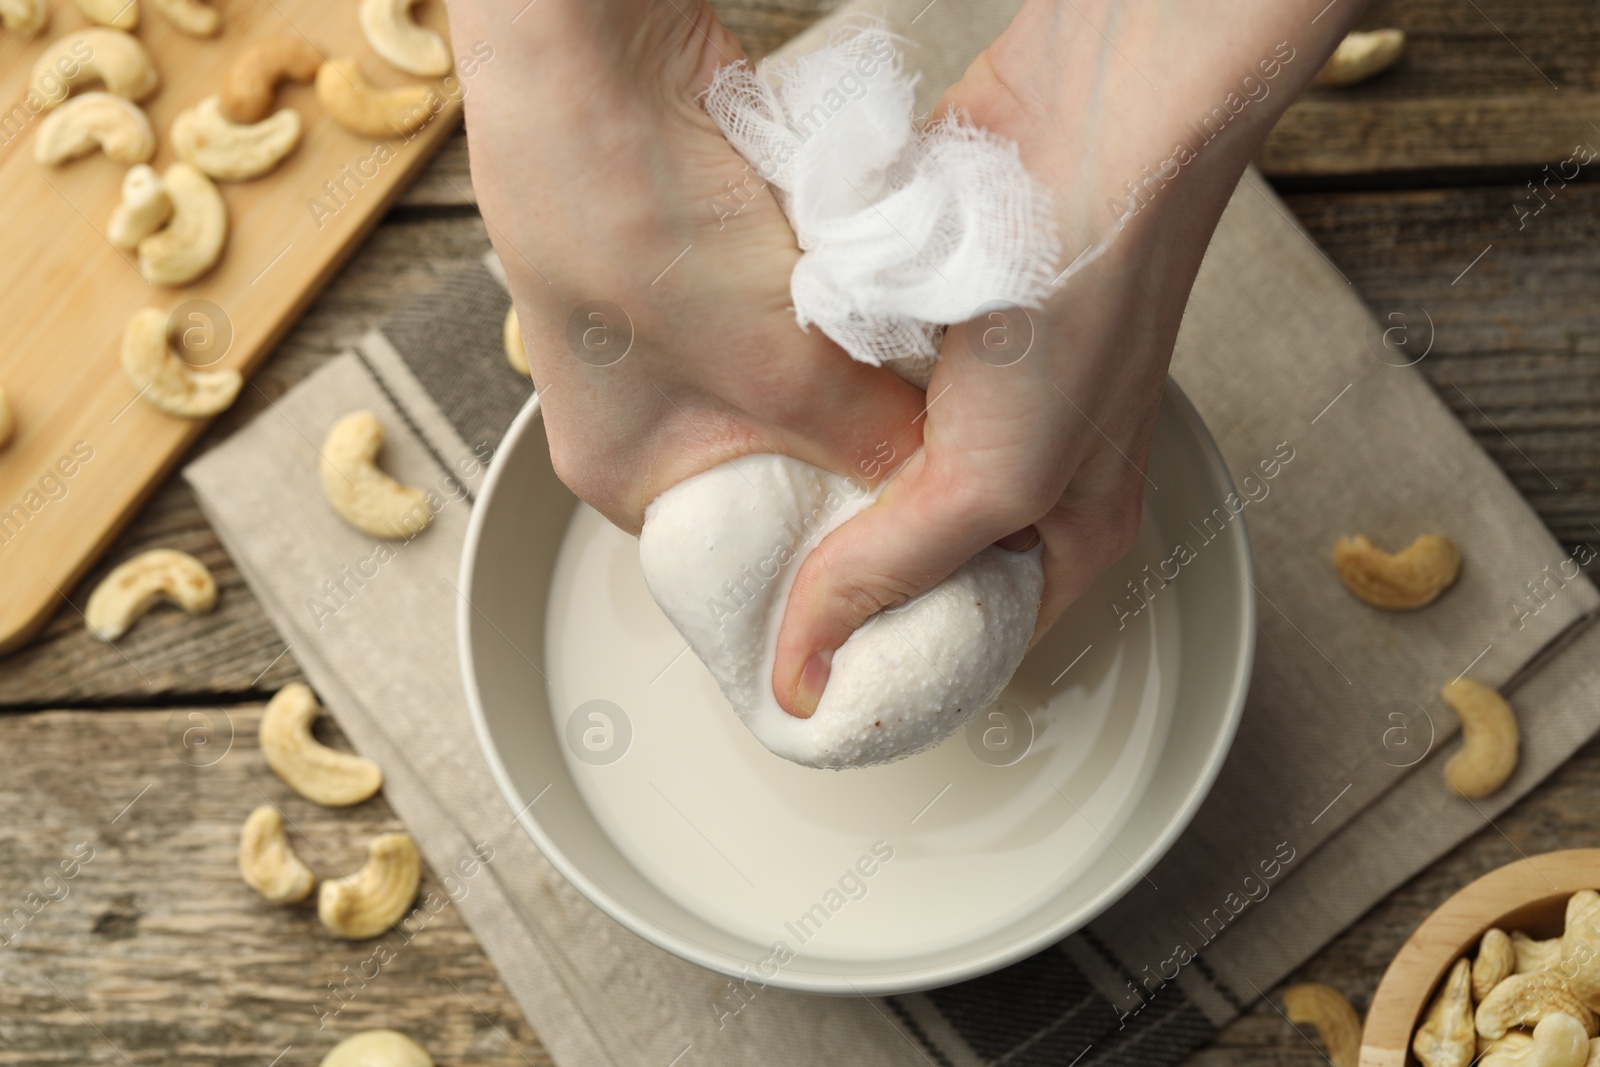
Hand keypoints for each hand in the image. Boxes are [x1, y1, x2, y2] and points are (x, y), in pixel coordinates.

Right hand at [446, 0, 927, 534]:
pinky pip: (794, 307)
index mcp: (625, 471)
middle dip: (853, 436)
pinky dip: (833, 300)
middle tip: (929, 435)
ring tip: (905, 357)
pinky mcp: (706, 257)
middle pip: (782, 456)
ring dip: (846, 359)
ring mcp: (672, 330)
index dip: (836, 530)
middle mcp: (644, 410)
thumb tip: (936, 476)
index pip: (752, 541)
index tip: (914, 519)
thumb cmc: (627, 218)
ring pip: (796, 375)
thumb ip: (864, 435)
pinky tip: (870, 289)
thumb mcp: (774, 365)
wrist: (586, 56)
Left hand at [770, 0, 1369, 714]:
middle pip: (912, 562)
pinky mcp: (923, 341)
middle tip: (758, 604)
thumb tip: (805, 667)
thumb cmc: (1081, 308)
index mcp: (1067, 536)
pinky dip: (817, 420)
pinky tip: (768, 435)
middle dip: (842, 578)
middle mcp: (1023, 478)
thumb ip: (888, 572)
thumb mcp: (988, 481)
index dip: (887, 662)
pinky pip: (855, 407)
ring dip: (822, 494)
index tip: (805, 679)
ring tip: (748, 527)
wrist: (1076, 134)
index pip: (964, 636)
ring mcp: (969, 406)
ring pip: (875, 482)